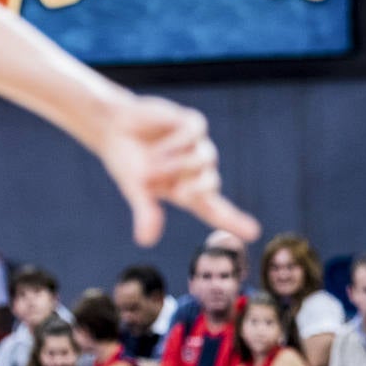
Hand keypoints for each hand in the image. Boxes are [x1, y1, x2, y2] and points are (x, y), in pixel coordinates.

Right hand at [95, 96, 258, 246]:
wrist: (112, 126)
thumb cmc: (127, 161)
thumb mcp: (136, 189)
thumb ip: (146, 212)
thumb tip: (146, 242)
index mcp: (187, 191)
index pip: (217, 211)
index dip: (235, 222)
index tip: (254, 233)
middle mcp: (198, 170)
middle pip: (211, 183)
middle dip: (192, 187)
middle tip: (171, 188)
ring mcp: (198, 146)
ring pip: (204, 158)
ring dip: (175, 163)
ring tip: (150, 162)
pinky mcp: (194, 124)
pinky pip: (195, 134)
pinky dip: (176, 142)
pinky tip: (159, 142)